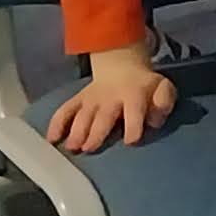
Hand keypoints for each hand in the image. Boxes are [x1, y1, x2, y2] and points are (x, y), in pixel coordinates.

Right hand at [47, 45, 176, 153]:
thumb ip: (164, 101)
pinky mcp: (78, 101)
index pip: (134, 110)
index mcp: (134, 94)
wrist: (122, 67)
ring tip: (71, 146)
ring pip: (82, 115)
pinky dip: (56, 123)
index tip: (129, 141)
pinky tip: (51, 139)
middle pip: (103, 116)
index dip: (133, 124)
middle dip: (96, 131)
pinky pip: (65, 110)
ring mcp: (91, 99)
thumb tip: (155, 119)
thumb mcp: (163, 88)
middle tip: (88, 148)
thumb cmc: (145, 87)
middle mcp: (110, 97)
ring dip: (76, 130)